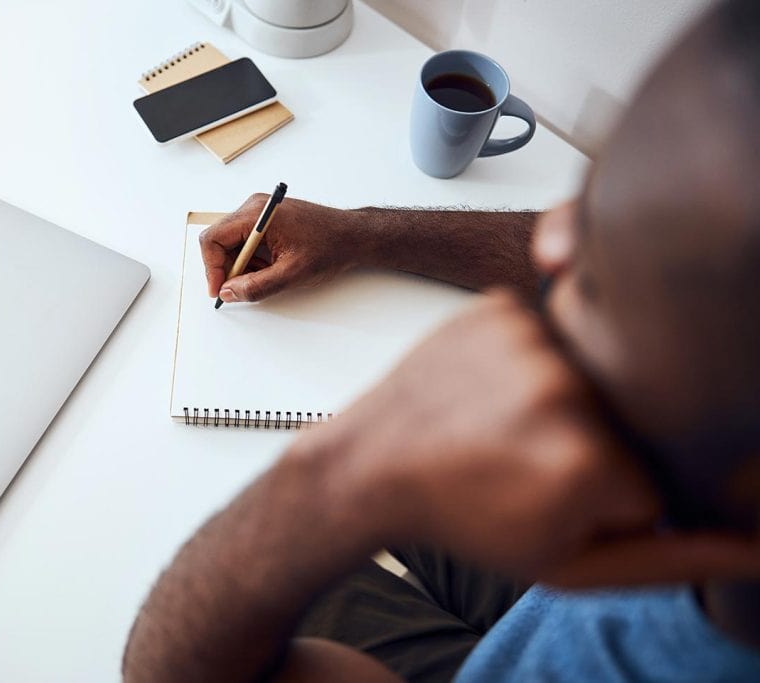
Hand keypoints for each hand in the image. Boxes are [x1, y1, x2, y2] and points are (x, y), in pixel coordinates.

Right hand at [200, 194, 366, 302]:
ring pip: (231, 242)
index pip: (214, 239)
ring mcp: (260, 212)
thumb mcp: (291, 274)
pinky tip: (270, 267)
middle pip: (219, 240)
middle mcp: (254, 207)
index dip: (211, 268)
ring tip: (264, 276)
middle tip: (239, 289)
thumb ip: (256, 286)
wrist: (353, 236)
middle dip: (226, 268)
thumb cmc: (330, 246)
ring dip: (240, 265)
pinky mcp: (267, 219)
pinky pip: (245, 240)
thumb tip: (229, 292)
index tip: (219, 290)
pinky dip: (251, 259)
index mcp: (257, 214)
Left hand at [293, 291, 759, 585]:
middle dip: (594, 449)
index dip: (609, 501)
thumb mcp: (562, 564)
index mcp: (587, 462)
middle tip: (524, 462)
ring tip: (504, 426)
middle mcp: (566, 389)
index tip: (551, 499)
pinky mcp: (500, 306)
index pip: (655, 481)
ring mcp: (528, 338)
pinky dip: (530, 361)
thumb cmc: (463, 519)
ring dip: (565, 402)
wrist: (372, 465)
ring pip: (594, 374)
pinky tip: (492, 388)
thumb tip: (754, 548)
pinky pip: (549, 333)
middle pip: (629, 422)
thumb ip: (665, 559)